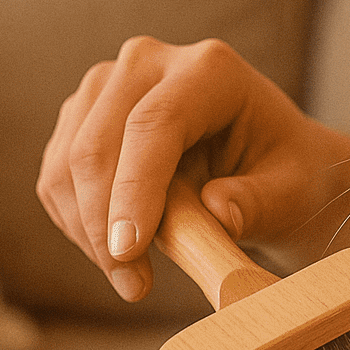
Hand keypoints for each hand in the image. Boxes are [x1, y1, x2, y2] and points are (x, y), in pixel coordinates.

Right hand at [37, 36, 349, 301]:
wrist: (275, 167)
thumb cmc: (288, 177)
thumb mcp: (290, 193)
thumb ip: (256, 202)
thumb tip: (218, 213)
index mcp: (212, 70)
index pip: (154, 125)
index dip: (134, 190)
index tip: (128, 251)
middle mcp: (151, 63)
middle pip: (99, 144)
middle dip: (105, 224)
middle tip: (133, 286)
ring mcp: (109, 86)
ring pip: (69, 163)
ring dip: (89, 232)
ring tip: (133, 280)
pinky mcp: (83, 117)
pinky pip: (59, 178)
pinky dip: (79, 225)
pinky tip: (118, 257)